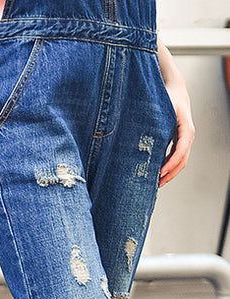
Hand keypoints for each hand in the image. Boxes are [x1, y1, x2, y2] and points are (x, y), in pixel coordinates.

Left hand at [157, 39, 194, 186]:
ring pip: (181, 160)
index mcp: (185, 127)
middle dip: (170, 174)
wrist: (174, 87)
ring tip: (155, 183)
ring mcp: (184, 137)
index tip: (159, 173)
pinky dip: (168, 165)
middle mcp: (187, 134)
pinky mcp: (178, 138)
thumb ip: (152, 121)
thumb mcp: (158, 106)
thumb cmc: (166, 95)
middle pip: (183, 160)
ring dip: (169, 173)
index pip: (181, 150)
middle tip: (155, 185)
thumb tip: (137, 137)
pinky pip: (176, 156)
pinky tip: (156, 172)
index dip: (170, 163)